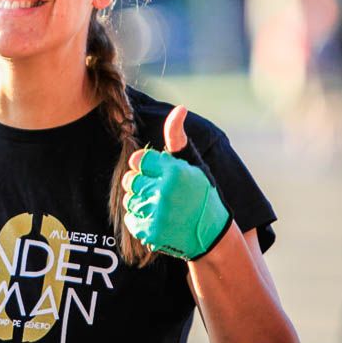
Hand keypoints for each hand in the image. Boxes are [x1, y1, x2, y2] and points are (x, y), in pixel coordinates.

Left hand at [121, 105, 229, 260]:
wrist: (212, 234)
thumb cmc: (201, 193)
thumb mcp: (192, 163)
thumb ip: (177, 136)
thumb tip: (180, 108)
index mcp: (174, 171)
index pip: (139, 159)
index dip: (145, 165)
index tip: (154, 172)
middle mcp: (164, 192)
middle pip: (130, 179)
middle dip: (140, 182)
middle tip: (158, 189)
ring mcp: (157, 214)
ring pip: (129, 199)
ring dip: (140, 201)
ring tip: (158, 204)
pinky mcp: (152, 233)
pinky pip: (131, 219)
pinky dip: (139, 218)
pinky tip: (156, 218)